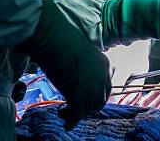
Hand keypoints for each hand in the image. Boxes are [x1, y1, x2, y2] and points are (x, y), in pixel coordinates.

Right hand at [16, 0, 110, 129]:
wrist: (54, 38)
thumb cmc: (62, 40)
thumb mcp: (79, 53)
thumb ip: (82, 65)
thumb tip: (74, 72)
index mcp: (104, 65)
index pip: (105, 87)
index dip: (95, 95)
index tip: (84, 98)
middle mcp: (102, 77)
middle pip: (100, 100)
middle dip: (88, 106)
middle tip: (74, 107)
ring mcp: (92, 87)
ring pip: (89, 109)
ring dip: (78, 113)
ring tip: (64, 112)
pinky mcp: (78, 94)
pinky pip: (76, 114)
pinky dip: (71, 120)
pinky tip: (65, 122)